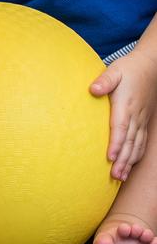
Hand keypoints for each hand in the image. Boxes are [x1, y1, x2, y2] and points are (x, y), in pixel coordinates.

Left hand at [90, 52, 155, 179]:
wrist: (150, 67)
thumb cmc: (128, 69)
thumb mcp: (115, 70)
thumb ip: (104, 80)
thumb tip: (92, 89)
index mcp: (126, 105)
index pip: (121, 128)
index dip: (116, 144)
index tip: (110, 157)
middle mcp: (136, 116)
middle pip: (129, 142)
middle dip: (122, 160)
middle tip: (114, 176)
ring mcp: (142, 120)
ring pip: (137, 145)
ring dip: (129, 162)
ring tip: (120, 177)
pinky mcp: (144, 121)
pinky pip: (142, 141)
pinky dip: (137, 155)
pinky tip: (130, 165)